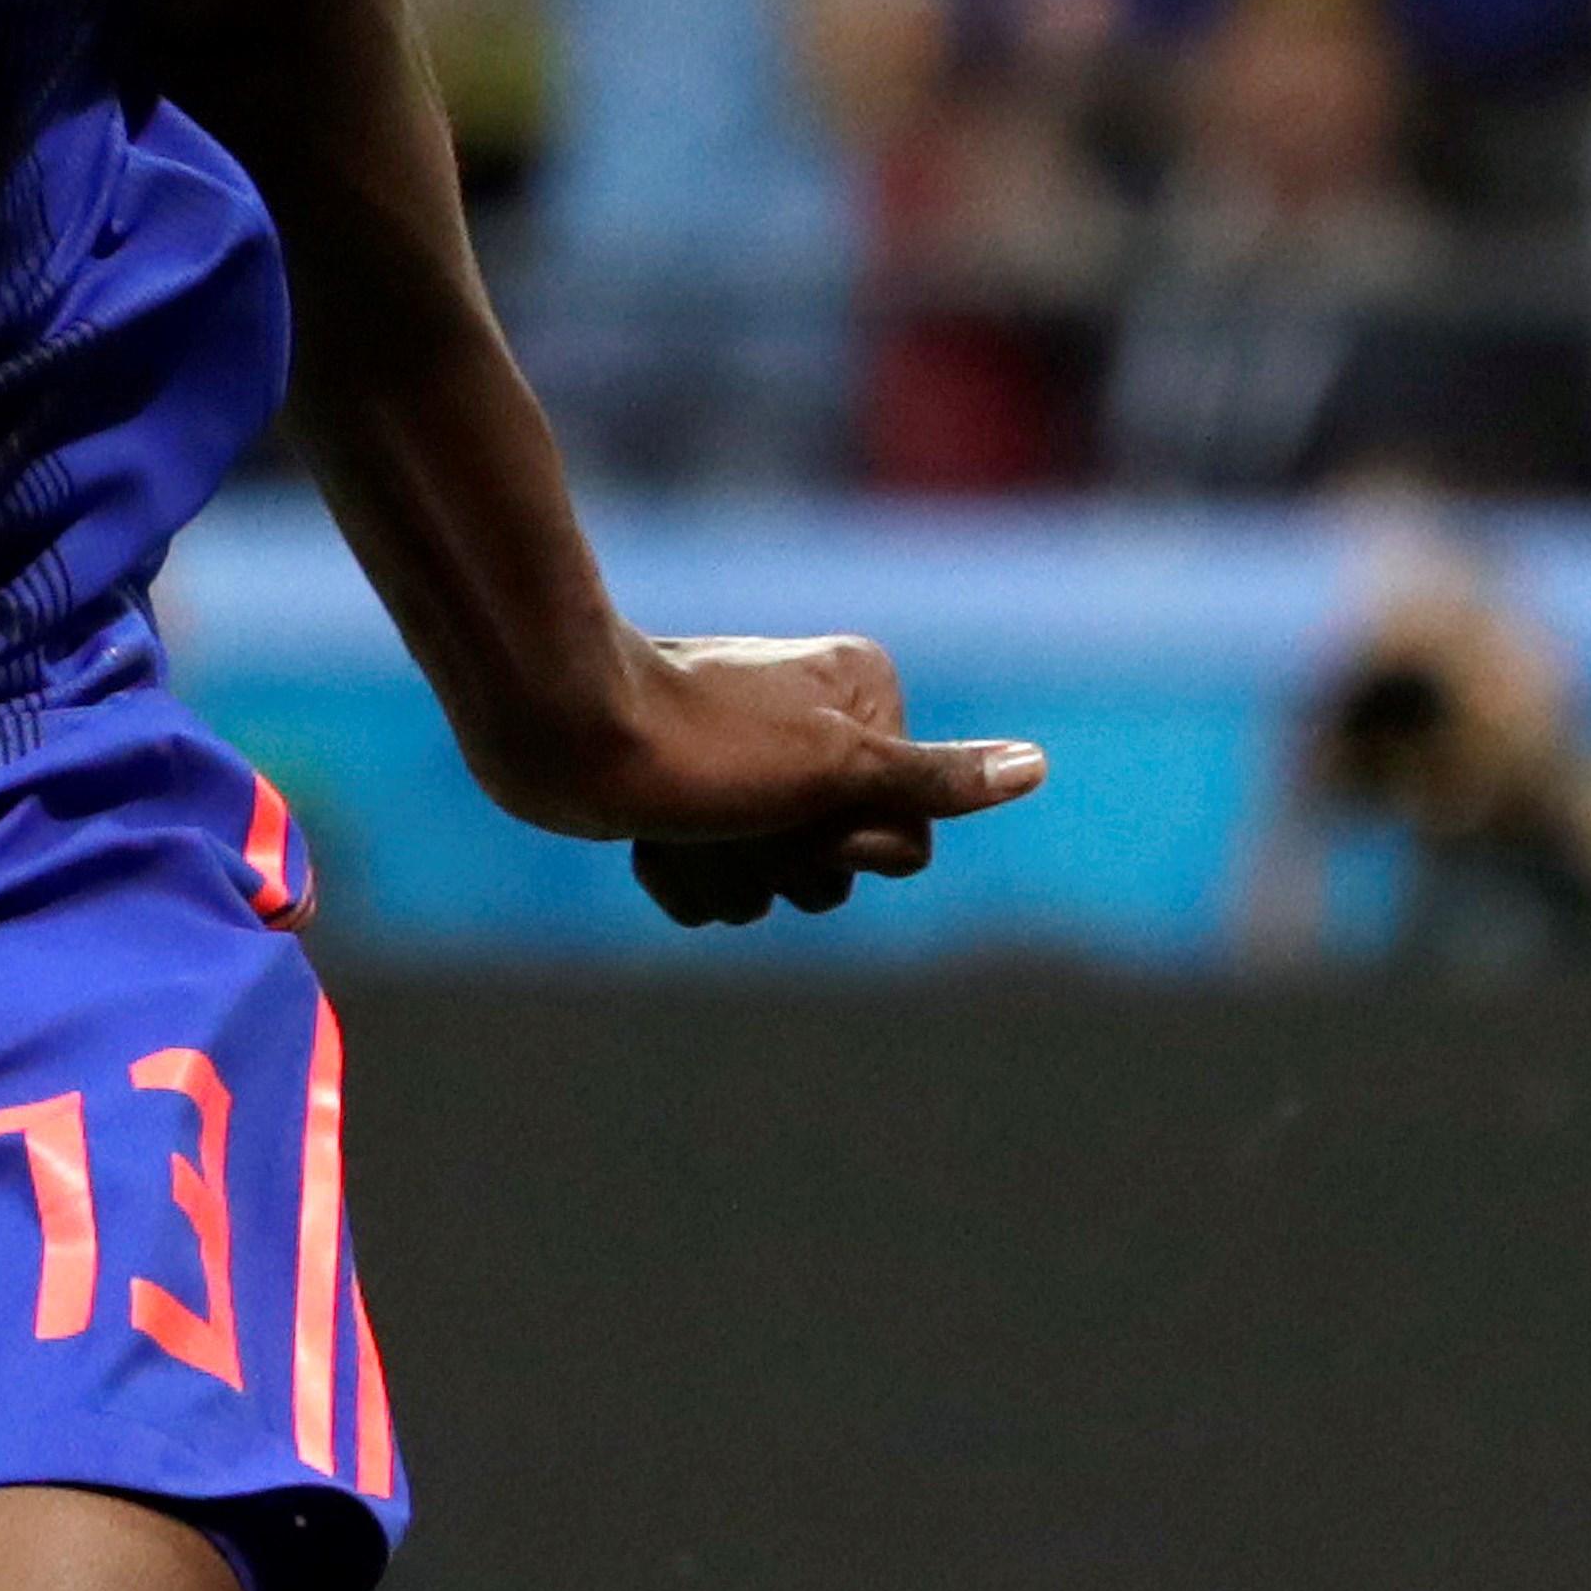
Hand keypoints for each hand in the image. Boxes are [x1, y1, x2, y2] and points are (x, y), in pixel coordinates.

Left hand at [478, 633, 1045, 926]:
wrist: (556, 731)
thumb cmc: (699, 743)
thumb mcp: (832, 767)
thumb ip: (932, 777)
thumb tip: (1035, 767)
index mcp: (862, 699)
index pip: (907, 837)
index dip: (852, 844)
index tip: (801, 802)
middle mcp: (810, 734)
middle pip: (840, 872)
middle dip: (781, 864)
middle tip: (733, 816)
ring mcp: (745, 773)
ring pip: (773, 888)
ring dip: (724, 875)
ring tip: (679, 825)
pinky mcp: (684, 804)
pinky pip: (713, 891)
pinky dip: (680, 878)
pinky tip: (645, 840)